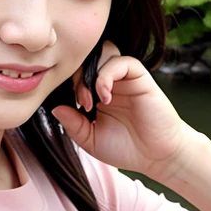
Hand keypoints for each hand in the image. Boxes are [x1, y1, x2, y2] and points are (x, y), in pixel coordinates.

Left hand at [51, 42, 196, 181]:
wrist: (156, 158)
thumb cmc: (126, 148)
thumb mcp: (90, 140)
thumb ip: (73, 124)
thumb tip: (54, 108)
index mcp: (96, 92)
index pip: (76, 72)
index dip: (67, 84)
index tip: (70, 107)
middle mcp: (110, 81)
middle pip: (86, 58)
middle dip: (77, 78)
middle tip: (81, 103)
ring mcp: (124, 78)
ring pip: (104, 52)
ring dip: (91, 73)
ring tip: (91, 100)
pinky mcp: (140, 77)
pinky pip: (121, 62)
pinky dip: (107, 76)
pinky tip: (106, 98)